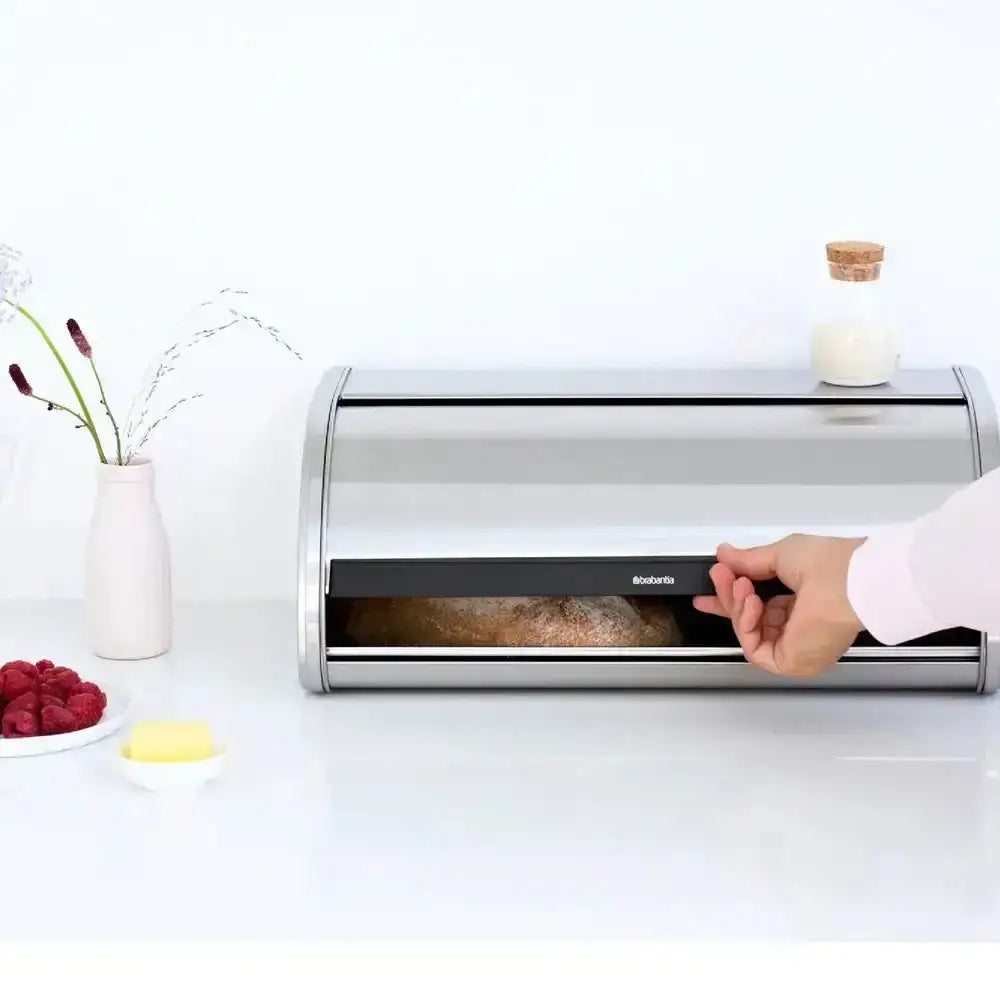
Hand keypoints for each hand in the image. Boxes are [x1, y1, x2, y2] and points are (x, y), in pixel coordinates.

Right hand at [692, 535, 865, 677]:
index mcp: (804, 609)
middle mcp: (800, 632)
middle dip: (730, 597)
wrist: (853, 580)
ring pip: (748, 635)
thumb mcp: (781, 555)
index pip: (760, 609)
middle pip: (750, 622)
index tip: (716, 580)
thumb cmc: (833, 566)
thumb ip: (749, 560)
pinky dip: (746, 624)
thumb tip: (725, 555)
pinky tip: (751, 602)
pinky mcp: (791, 662)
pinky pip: (754, 649)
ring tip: (741, 585)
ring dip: (738, 607)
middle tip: (720, 574)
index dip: (733, 597)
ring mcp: (796, 649)